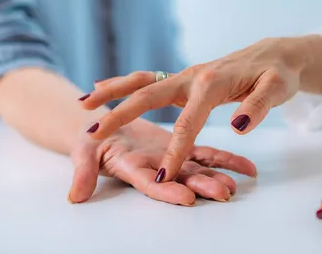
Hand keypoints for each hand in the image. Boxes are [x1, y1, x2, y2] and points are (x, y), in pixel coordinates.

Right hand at [67, 121, 256, 204]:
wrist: (101, 123)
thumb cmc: (89, 137)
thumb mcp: (81, 150)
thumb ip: (83, 170)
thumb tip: (75, 197)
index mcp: (132, 166)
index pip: (151, 182)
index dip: (167, 189)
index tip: (186, 198)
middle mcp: (155, 166)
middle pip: (181, 177)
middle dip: (202, 186)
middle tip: (224, 194)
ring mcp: (170, 157)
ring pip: (198, 167)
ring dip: (218, 175)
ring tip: (239, 184)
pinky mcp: (181, 145)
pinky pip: (207, 153)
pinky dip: (226, 160)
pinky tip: (247, 169)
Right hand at [79, 35, 321, 181]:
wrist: (277, 52)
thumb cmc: (279, 72)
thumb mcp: (277, 88)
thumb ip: (258, 107)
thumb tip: (239, 128)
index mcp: (212, 83)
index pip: (188, 123)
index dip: (176, 152)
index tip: (163, 177)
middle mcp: (193, 78)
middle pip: (149, 96)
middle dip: (119, 114)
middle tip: (92, 133)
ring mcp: (187, 78)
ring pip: (144, 85)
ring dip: (114, 94)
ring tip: (84, 103)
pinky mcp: (188, 82)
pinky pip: (151, 84)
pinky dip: (125, 86)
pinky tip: (104, 89)